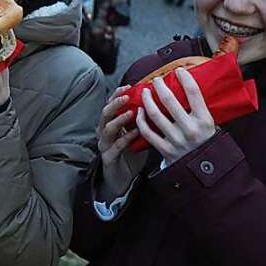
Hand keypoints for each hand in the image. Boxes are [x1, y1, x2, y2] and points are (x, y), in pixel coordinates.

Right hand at [96, 85, 148, 201]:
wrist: (121, 180)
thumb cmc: (130, 156)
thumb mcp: (136, 135)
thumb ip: (142, 122)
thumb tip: (160, 106)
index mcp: (111, 124)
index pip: (111, 105)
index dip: (118, 95)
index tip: (129, 86)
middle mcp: (104, 132)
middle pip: (105, 113)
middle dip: (116, 103)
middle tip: (127, 96)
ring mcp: (105, 144)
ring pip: (108, 128)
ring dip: (120, 118)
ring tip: (131, 112)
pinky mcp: (108, 157)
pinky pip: (117, 145)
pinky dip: (126, 138)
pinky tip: (136, 132)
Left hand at [135, 68, 216, 163]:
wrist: (208, 173)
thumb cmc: (208, 144)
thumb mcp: (213, 126)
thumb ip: (202, 110)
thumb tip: (192, 88)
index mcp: (205, 121)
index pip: (194, 93)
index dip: (185, 78)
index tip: (178, 71)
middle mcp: (190, 129)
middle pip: (170, 101)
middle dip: (160, 86)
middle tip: (157, 79)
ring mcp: (176, 140)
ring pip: (155, 115)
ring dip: (147, 100)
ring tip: (145, 92)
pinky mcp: (165, 150)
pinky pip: (148, 132)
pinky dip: (141, 120)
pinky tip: (140, 111)